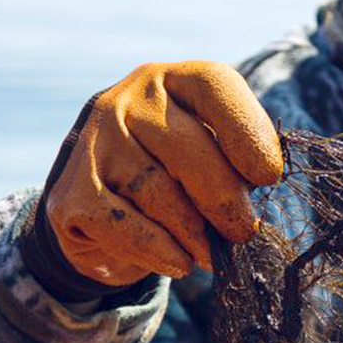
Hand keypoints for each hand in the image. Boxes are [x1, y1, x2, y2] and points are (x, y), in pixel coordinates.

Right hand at [41, 61, 283, 284]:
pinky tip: (179, 262)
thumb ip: (236, 163)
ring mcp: (95, 143)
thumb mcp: (211, 154)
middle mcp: (128, 101)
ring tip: (211, 253)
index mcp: (173, 80)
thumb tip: (259, 196)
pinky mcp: (73, 193)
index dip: (247, 132)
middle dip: (226, 202)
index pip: (214, 86)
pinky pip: (128, 228)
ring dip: (196, 235)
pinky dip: (160, 251)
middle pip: (191, 152)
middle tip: (243, 231)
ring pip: (161, 195)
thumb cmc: (177, 176)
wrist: (100, 208)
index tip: (268, 177)